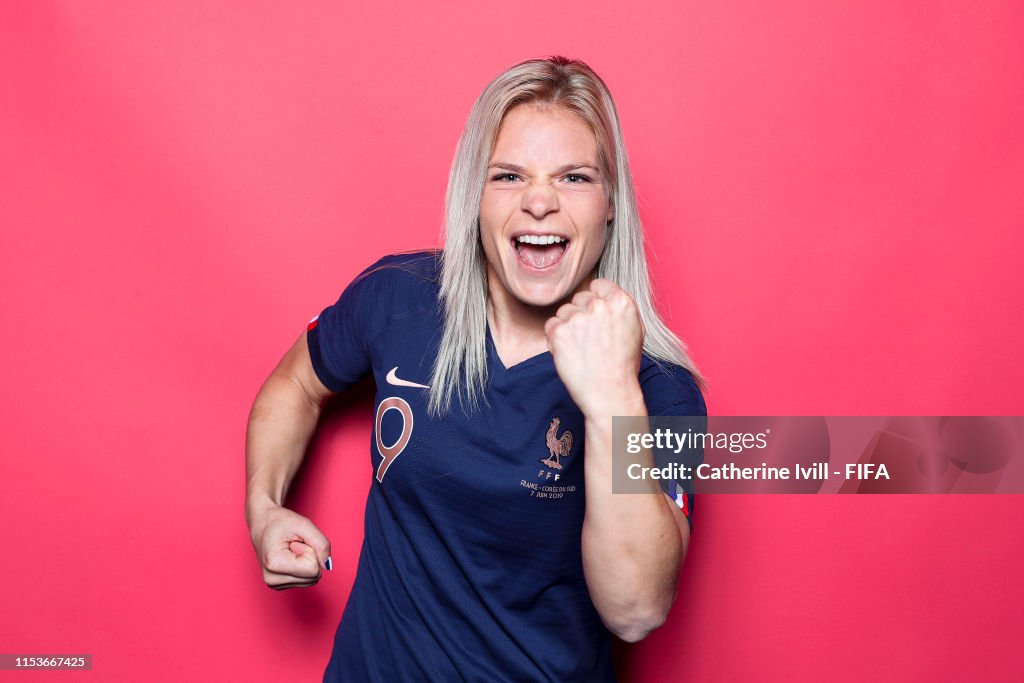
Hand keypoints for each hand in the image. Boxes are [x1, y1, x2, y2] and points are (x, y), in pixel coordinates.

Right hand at [248, 503, 331, 589]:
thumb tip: (328, 565)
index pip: (313, 568)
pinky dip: (303, 567)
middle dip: (310, 557)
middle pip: (313, 576)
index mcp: (274, 564)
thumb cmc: (280, 522)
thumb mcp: (304, 524)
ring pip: (311, 579)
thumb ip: (321, 543)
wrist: (263, 523)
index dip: (310, 550)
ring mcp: (274, 585)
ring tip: (291, 550)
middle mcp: (272, 579)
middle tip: (294, 545)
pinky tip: (290, 557)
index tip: (295, 541)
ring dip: (307, 562)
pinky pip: (306, 580)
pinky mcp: (279, 585)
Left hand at [544, 278, 644, 417]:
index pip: (598, 285)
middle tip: (590, 339)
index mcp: (621, 301)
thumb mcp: (635, 330)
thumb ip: (619, 308)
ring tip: (581, 349)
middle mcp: (599, 305)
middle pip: (579, 298)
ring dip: (568, 326)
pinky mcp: (559, 332)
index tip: (596, 316)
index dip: (595, 300)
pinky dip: (556, 339)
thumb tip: (605, 295)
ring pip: (563, 311)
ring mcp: (577, 317)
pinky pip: (551, 325)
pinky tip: (570, 353)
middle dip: (581, 314)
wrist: (610, 393)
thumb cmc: (623, 366)